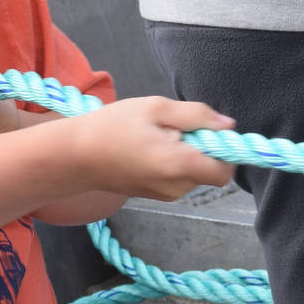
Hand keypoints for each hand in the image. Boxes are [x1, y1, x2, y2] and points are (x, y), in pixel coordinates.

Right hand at [60, 96, 235, 200]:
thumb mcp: (156, 108)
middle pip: (209, 169)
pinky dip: (173, 162)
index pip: (225, 171)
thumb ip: (197, 116)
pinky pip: (178, 177)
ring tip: (155, 135)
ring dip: (185, 153)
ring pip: (194, 172)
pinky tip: (148, 148)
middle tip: (171, 126)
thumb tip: (229, 126)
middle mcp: (176, 187)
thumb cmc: (113, 127)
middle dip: (201, 146)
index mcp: (179, 165)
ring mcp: (165, 195)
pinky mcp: (155, 195)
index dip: (226, 150)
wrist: (74, 157)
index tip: (210, 131)